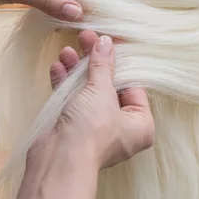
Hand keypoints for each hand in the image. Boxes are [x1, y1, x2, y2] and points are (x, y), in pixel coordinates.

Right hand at [0, 32, 153, 198]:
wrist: (59, 161)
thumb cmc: (91, 130)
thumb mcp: (100, 91)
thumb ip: (103, 65)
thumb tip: (106, 41)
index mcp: (141, 124)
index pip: (133, 85)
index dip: (119, 61)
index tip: (108, 39)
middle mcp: (122, 129)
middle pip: (110, 86)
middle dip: (95, 62)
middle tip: (84, 37)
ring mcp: (97, 130)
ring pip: (89, 93)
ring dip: (77, 70)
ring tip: (66, 49)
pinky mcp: (75, 130)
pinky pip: (73, 102)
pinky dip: (66, 85)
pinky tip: (57, 66)